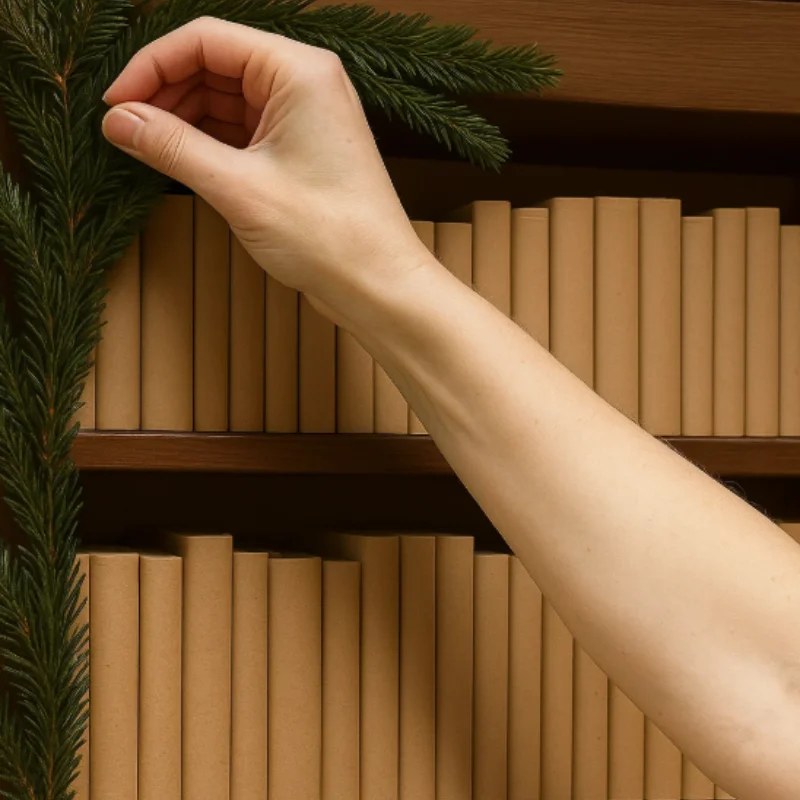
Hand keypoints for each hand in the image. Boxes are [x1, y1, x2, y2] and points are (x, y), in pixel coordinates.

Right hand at [102, 17, 430, 319]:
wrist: (380, 285)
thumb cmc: (329, 236)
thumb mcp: (239, 188)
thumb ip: (174, 147)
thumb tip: (119, 120)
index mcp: (298, 71)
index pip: (206, 40)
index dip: (152, 65)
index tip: (114, 102)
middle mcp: (304, 83)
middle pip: (215, 65)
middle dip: (167, 93)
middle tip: (125, 130)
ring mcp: (305, 118)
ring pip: (227, 100)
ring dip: (185, 120)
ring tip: (146, 148)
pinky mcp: (302, 151)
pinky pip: (244, 131)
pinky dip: (210, 143)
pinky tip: (180, 160)